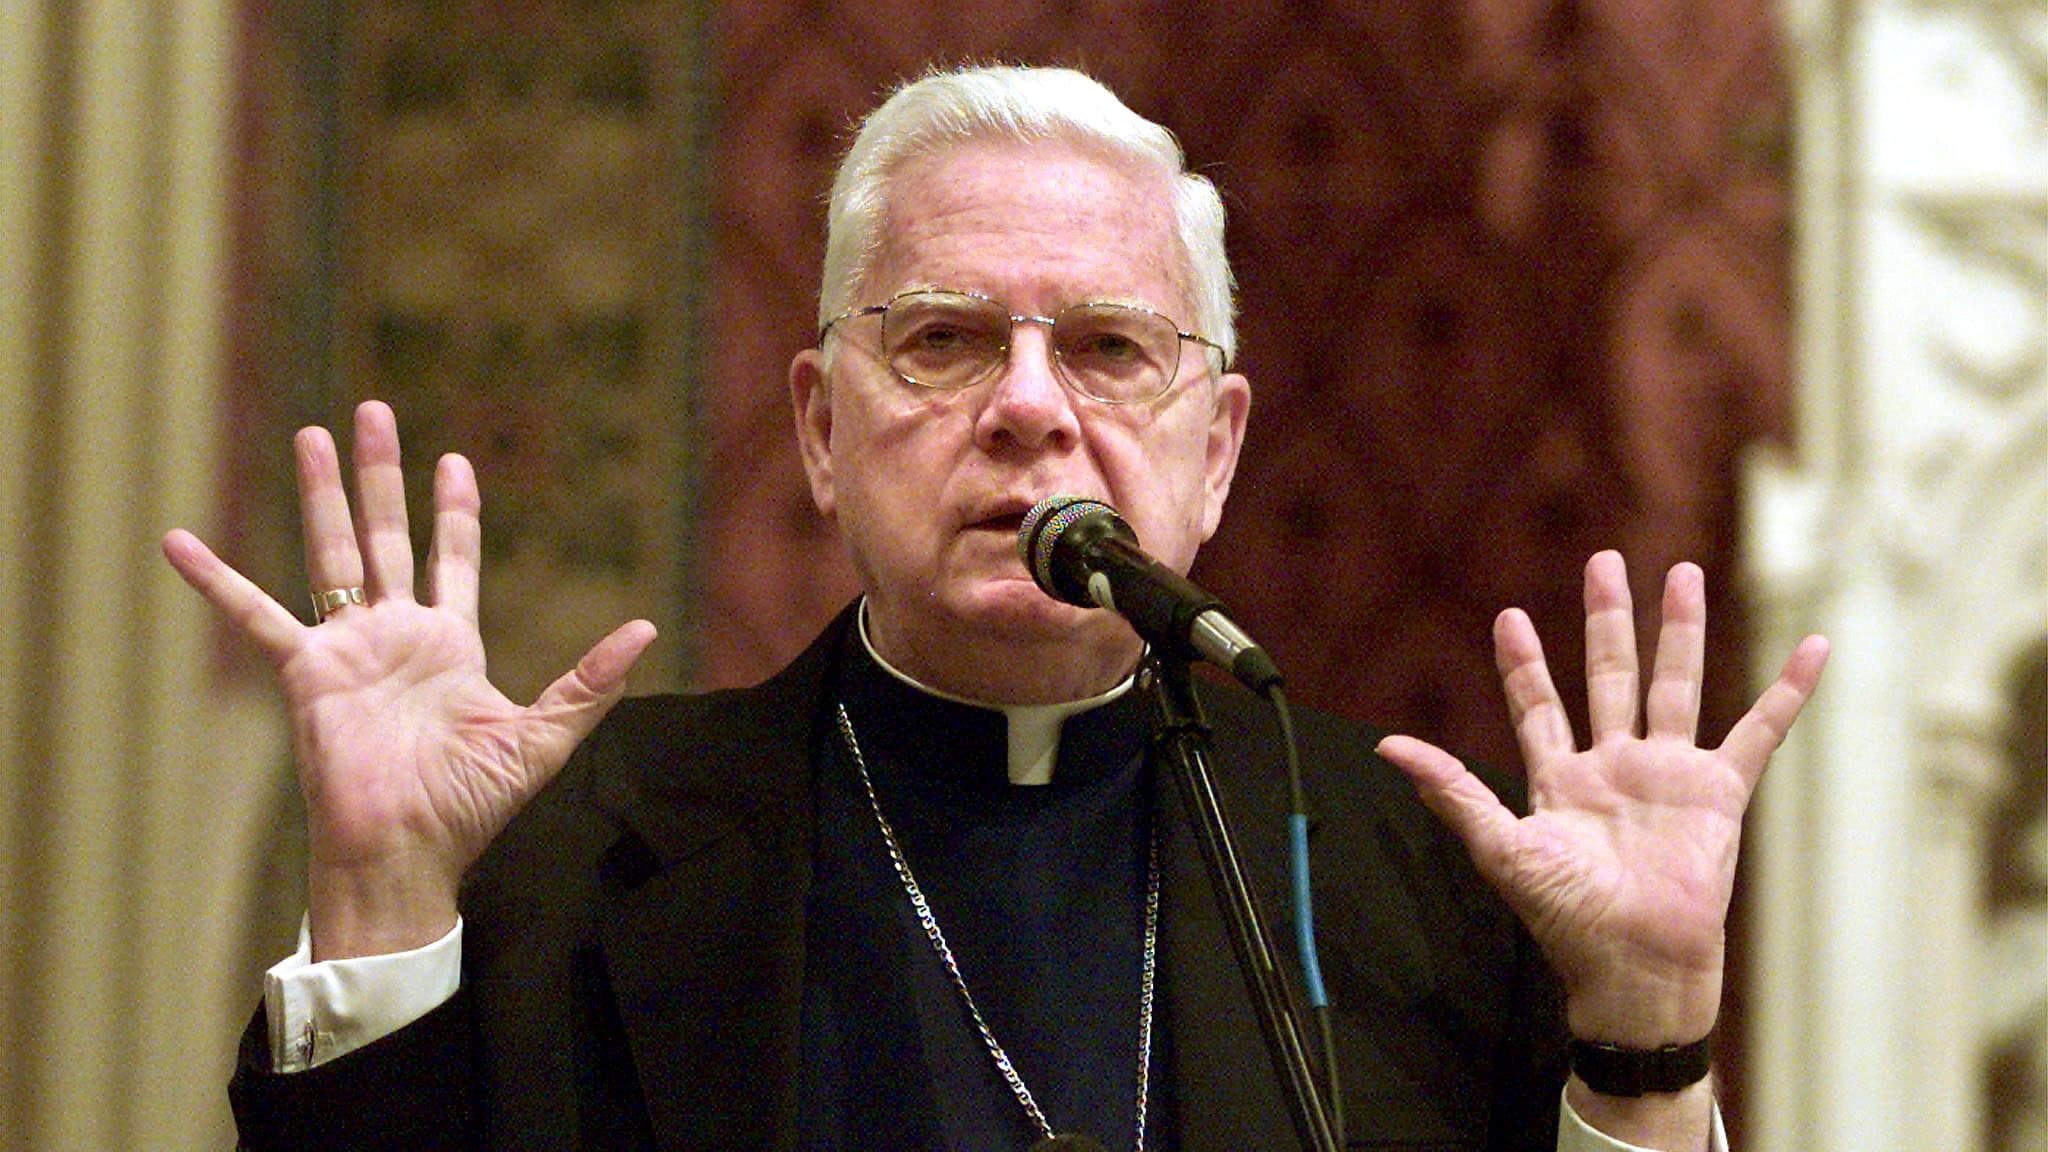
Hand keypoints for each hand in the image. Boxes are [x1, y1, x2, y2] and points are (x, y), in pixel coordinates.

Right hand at [162, 401, 655, 959]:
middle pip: (388, 535)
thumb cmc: (470, 807)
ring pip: (332, 551)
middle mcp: (396, 636)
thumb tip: (646, 629)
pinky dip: (216, 580)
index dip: (453, 513)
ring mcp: (348, 649)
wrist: (406, 853)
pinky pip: (254, 615)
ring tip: (311, 432)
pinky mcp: (305, 671)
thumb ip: (589, 681)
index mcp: (451, 646)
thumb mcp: (543, 737)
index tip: (455, 460)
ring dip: (322, 493)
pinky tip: (180, 542)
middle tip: (373, 411)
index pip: (453, 561)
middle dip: (382, 474)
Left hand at [1377, 551, 1827, 1046]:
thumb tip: (1388, 747)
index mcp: (1560, 780)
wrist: (1634, 966)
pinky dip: (1787, 692)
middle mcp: (1615, 767)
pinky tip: (1811, 650)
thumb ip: (1451, 792)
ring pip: (1676, 685)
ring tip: (1682, 572)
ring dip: (1679, 631)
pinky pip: (1759, 732)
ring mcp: (1669, 776)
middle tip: (1604, 561)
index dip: (1524, 665)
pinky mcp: (1719, 794)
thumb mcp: (1500, 848)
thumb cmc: (1565, 917)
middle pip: (1610, 675)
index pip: (1538, 706)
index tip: (1509, 617)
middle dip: (1607, 620)